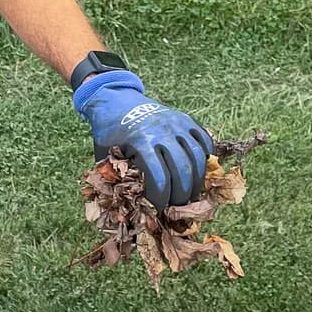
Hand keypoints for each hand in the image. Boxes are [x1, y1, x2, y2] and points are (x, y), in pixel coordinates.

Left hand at [74, 70, 213, 209]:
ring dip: (197, 181)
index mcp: (140, 141)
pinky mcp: (186, 119)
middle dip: (182, 194)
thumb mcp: (105, 156)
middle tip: (178, 207)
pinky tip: (199, 173)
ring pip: (197, 156)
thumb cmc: (110, 134)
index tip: (159, 209)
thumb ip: (116, 179)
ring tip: (191, 195)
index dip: (161, 198)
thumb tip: (127, 209)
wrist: (116, 101)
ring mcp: (176, 123)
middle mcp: (161, 131)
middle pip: (182, 169)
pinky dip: (206, 158)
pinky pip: (204, 140)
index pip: (159, 177)